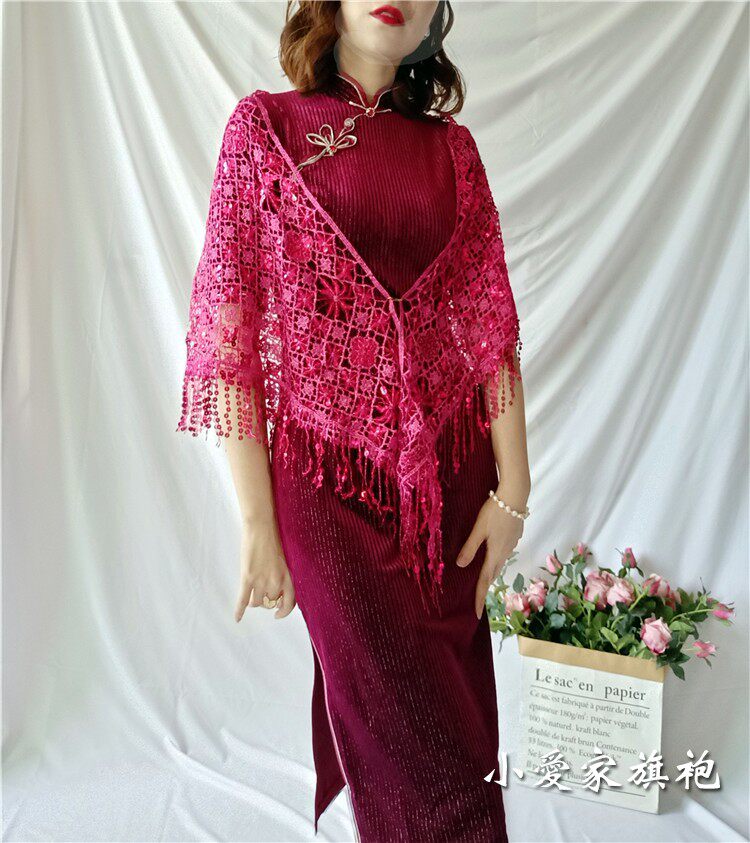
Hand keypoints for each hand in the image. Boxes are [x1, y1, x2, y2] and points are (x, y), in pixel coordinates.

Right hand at [234, 514, 296, 621]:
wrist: (261, 528)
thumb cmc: (274, 539)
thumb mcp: (285, 560)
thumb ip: (283, 576)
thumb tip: (278, 591)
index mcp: (288, 577)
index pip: (288, 604)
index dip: (283, 612)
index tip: (277, 615)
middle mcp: (276, 582)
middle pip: (269, 603)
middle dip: (265, 599)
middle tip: (261, 591)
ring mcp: (261, 581)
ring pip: (256, 603)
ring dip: (253, 600)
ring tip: (251, 591)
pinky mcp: (247, 578)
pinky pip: (242, 600)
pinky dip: (239, 610)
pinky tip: (237, 618)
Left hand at [456, 491, 525, 619]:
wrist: (515, 496)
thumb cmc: (495, 511)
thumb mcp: (478, 529)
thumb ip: (470, 547)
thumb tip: (460, 566)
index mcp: (495, 554)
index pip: (485, 581)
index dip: (480, 597)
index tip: (477, 613)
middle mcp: (505, 552)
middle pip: (493, 573)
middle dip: (485, 586)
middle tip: (477, 597)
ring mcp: (512, 543)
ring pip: (500, 562)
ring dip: (491, 571)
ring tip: (482, 576)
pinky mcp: (515, 535)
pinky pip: (504, 551)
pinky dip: (497, 557)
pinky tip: (493, 551)